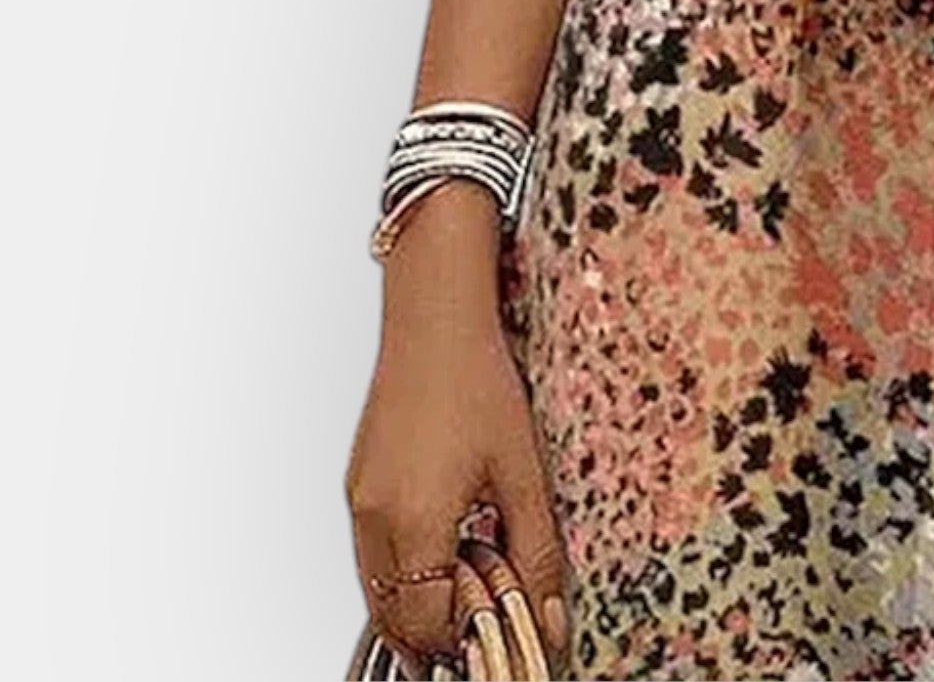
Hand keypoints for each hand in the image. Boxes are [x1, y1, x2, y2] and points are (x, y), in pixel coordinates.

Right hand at [346, 186, 570, 671]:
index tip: (500, 636)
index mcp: (414, 523)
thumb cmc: (477, 382)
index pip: (427, 623)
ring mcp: (359, 501)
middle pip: (393, 617)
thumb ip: (536, 549)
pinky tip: (442, 555)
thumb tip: (547, 614)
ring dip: (416, 606)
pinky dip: (401, 573)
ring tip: (468, 598)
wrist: (435, 322)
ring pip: (377, 590)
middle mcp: (374, 520)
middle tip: (482, 633)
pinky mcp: (358, 484)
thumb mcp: (523, 470)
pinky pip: (371, 554)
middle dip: (436, 635)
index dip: (465, 638)